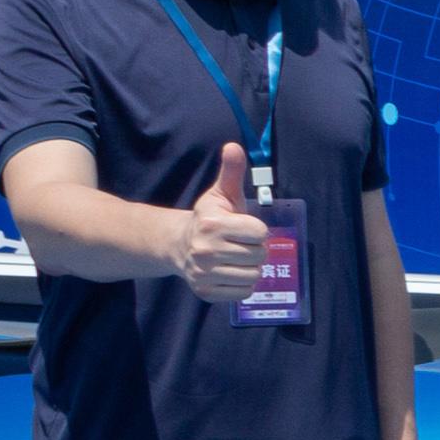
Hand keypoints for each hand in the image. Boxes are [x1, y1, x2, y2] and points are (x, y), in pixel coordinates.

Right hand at [170, 142, 271, 302]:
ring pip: (254, 276)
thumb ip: (231, 171)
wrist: (179, 245)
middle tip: (241, 244)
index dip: (256, 230)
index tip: (243, 228)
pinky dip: (243, 284)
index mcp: (212, 224)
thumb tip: (233, 146)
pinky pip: (244, 292)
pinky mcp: (205, 292)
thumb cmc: (209, 218)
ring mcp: (204, 274)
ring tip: (237, 258)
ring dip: (251, 267)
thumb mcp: (221, 194)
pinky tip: (231, 272)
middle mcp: (206, 250)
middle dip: (256, 249)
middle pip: (259, 255)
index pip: (260, 232)